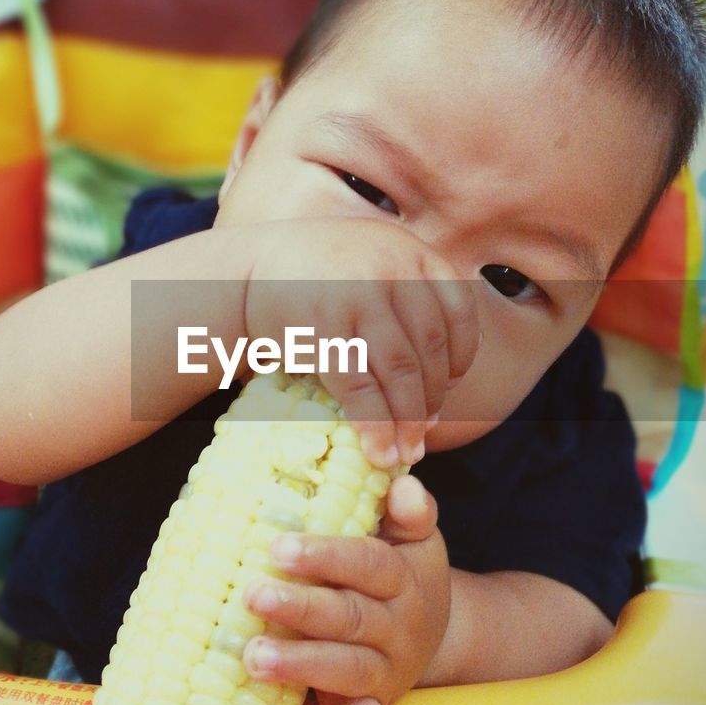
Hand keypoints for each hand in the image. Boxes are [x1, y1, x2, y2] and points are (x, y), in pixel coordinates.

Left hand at [241, 475, 448, 704]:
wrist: (436, 632)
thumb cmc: (399, 571)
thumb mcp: (411, 537)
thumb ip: (406, 511)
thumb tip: (403, 485)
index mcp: (402, 578)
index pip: (368, 564)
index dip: (326, 556)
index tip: (278, 547)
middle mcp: (398, 626)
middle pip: (352, 617)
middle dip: (301, 608)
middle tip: (252, 595)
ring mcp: (387, 672)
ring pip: (350, 670)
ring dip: (302, 665)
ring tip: (253, 657)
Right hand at [246, 217, 479, 467]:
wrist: (245, 271)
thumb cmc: (316, 279)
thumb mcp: (374, 263)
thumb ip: (411, 300)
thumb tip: (446, 381)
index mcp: (413, 252)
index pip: (458, 314)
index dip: (460, 359)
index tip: (447, 388)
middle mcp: (392, 269)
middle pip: (429, 348)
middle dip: (432, 399)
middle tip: (424, 433)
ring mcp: (357, 296)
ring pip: (400, 371)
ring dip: (408, 421)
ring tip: (407, 452)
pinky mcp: (324, 328)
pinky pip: (360, 386)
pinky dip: (374, 425)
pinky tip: (378, 451)